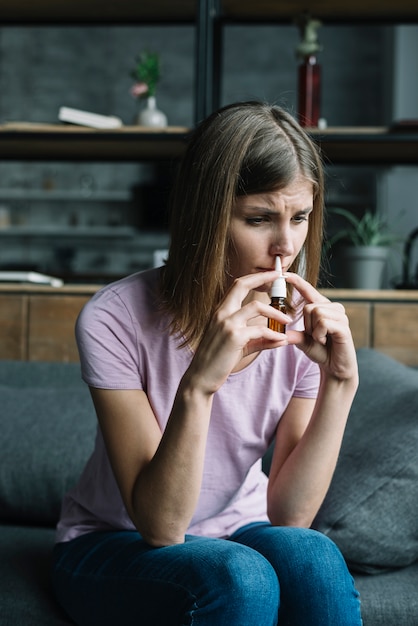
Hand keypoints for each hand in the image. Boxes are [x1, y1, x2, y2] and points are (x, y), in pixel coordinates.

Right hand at [186, 271, 289, 394]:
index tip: (271, 275)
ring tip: (288, 321)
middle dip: (263, 278)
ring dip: (275, 313)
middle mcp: (222, 313)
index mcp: (221, 311)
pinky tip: (282, 341)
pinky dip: (274, 335)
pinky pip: (260, 330)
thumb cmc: (218, 360)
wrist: (201, 377)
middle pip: (242, 285)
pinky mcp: (234, 337)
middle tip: (280, 277)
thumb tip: (280, 337)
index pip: (238, 285)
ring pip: (256, 306)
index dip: (255, 277)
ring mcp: (227, 324)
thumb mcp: (239, 345)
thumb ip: (259, 338)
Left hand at [284, 273, 356, 381]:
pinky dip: (319, 334)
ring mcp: (340, 316)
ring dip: (313, 330)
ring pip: (315, 312)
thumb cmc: (321, 351)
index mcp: (322, 308)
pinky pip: (323, 322)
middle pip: (308, 306)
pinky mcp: (344, 326)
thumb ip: (292, 333)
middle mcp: (333, 308)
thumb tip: (278, 330)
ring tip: (321, 338)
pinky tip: (325, 341)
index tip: (285, 274)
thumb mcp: (303, 341)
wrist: (335, 368)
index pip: (309, 290)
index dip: (297, 281)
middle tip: (316, 336)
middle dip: (306, 324)